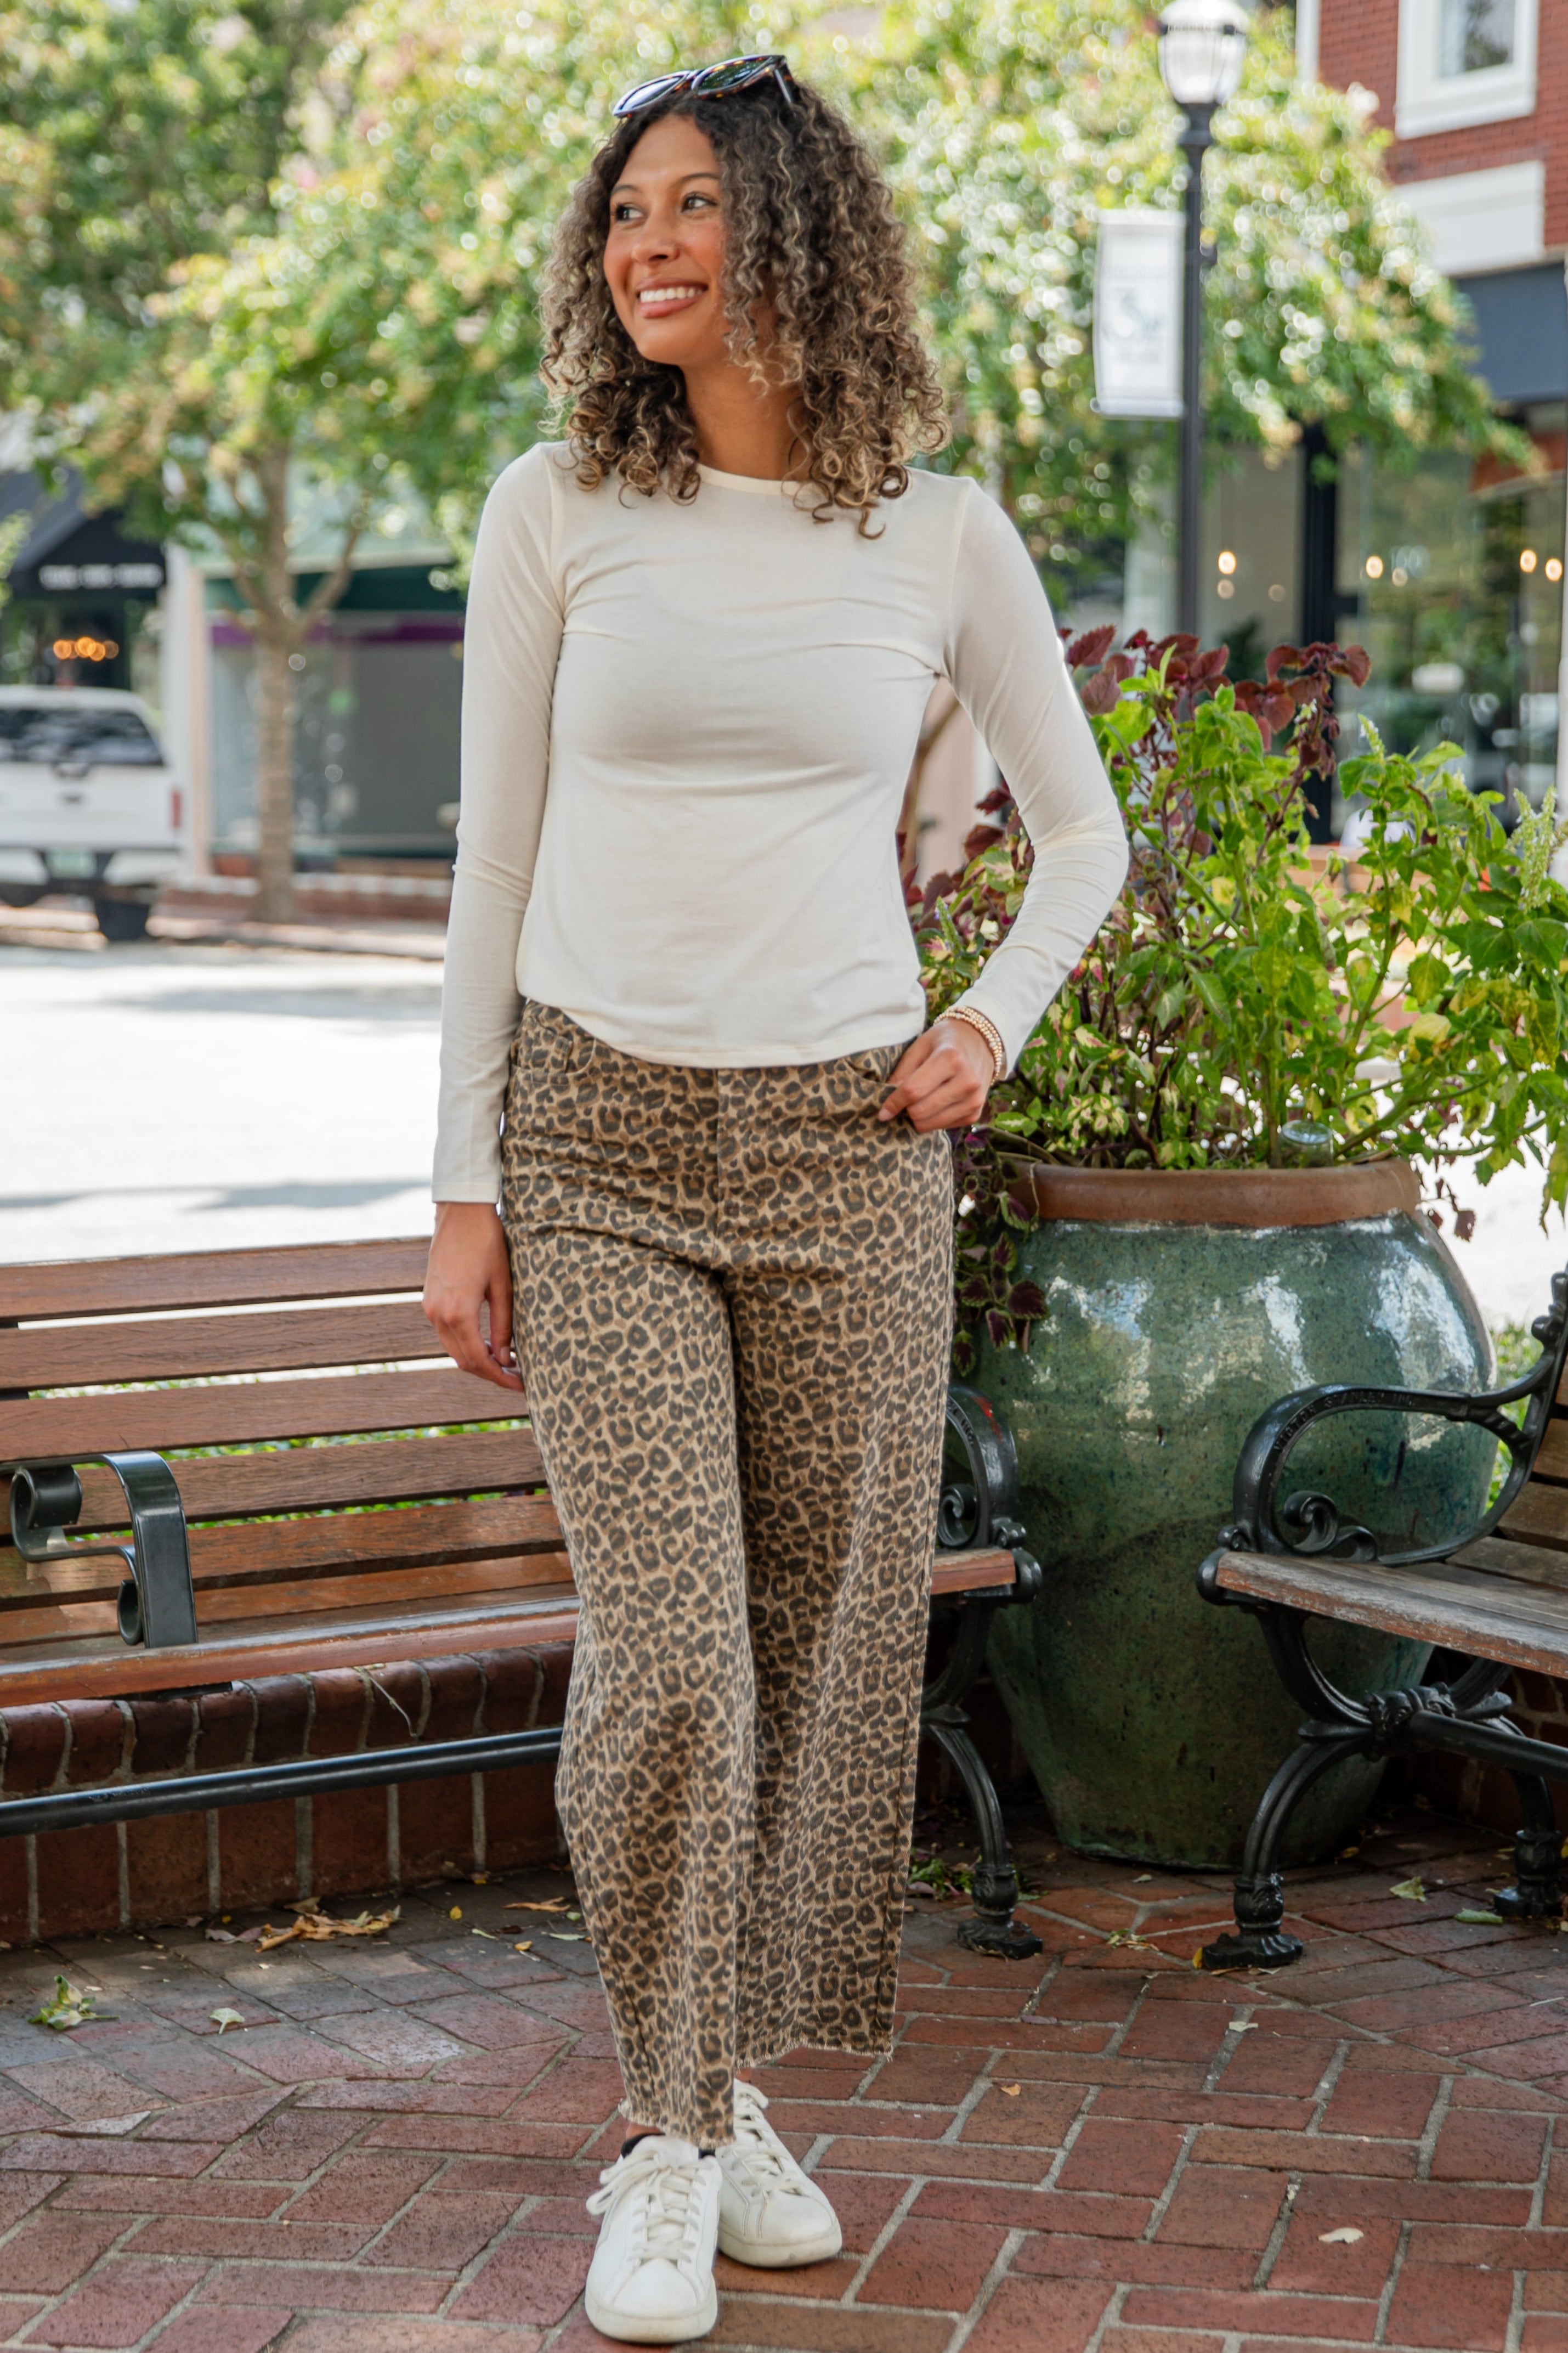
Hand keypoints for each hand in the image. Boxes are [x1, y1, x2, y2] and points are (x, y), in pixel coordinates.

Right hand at [423, 1201, 524, 1391]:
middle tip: (517, 1377)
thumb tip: (506, 1359)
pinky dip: (466, 1344)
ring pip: (453, 1349)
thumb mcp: (503, 1286)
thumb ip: (504, 1326)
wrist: (461, 1212)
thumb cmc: (488, 1243)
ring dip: (477, 1359)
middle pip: (463, 1360)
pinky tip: (487, 1343)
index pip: (478, 1361)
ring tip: (506, 1362)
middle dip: (490, 1373)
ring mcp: (429, 1307)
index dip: (500, 1378)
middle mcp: (437, 1314)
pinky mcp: (429, 1299)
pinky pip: (446, 1333)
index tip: (521, 1385)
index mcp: (457, 1313)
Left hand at [879, 1017, 996, 1132]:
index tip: (882, 1112)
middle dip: (905, 1110)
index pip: (914, 1090)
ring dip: (918, 1117)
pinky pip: (944, 1126)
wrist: (982, 1042)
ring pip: (931, 1124)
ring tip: (918, 1102)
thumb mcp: (921, 1045)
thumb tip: (887, 1100)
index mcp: (951, 1058)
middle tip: (902, 1101)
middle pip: (921, 1111)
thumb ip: (903, 1071)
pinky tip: (935, 1103)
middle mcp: (967, 1080)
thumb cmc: (945, 1041)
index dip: (894, 1103)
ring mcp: (974, 1099)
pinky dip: (933, 1119)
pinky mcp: (976, 1113)